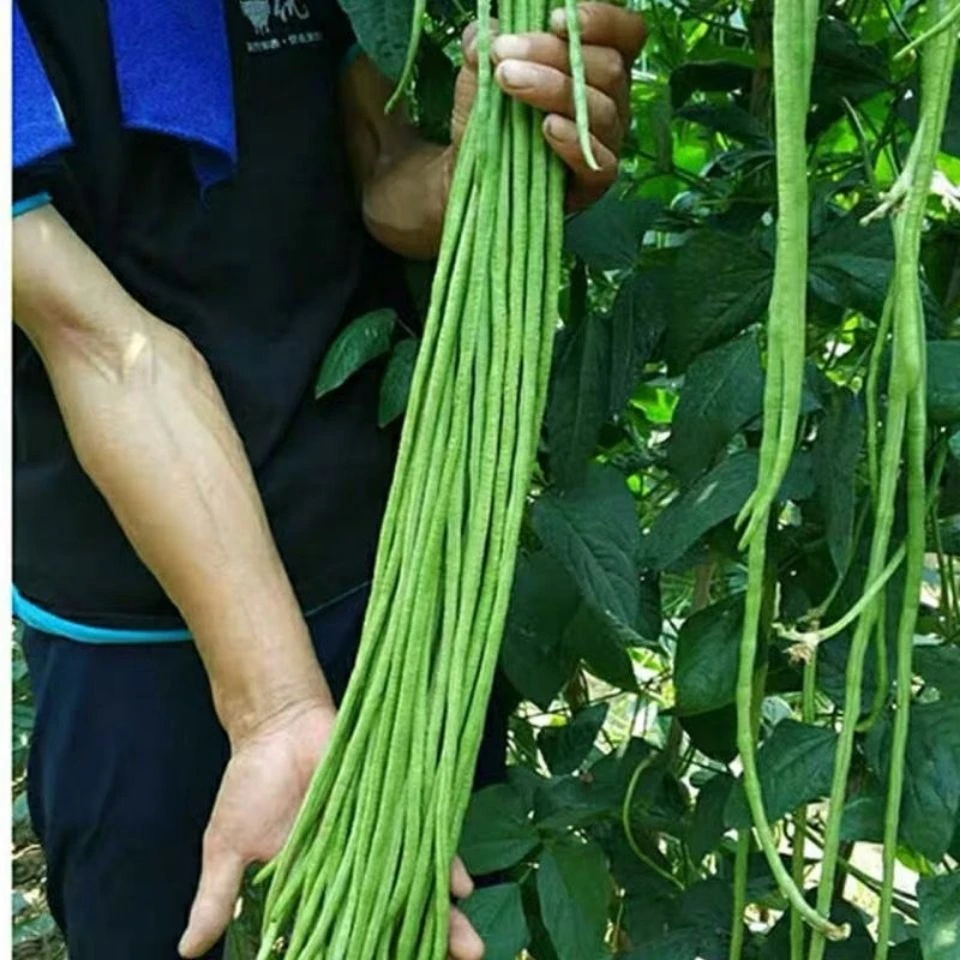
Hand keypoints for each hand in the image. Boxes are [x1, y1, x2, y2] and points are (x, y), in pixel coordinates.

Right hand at [177, 699, 485, 958]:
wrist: (278, 724)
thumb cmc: (251, 784)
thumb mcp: (227, 843)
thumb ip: (217, 895)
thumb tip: (185, 951)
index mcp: (313, 890)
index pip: (342, 942)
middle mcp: (352, 872)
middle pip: (389, 921)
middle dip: (421, 949)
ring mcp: (376, 841)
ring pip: (413, 887)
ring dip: (444, 918)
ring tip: (470, 946)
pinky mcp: (392, 808)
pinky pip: (423, 837)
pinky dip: (445, 861)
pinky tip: (461, 886)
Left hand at [452, 2, 646, 208]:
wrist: (476, 174)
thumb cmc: (492, 116)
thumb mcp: (482, 74)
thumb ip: (484, 45)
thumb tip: (485, 33)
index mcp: (598, 65)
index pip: (626, 34)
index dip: (603, 20)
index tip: (554, 18)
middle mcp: (613, 101)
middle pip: (609, 68)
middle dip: (553, 54)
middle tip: (504, 54)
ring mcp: (608, 143)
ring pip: (601, 109)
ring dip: (553, 90)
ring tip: (509, 81)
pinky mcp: (595, 182)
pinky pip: (598, 160)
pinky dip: (573, 141)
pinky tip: (547, 128)